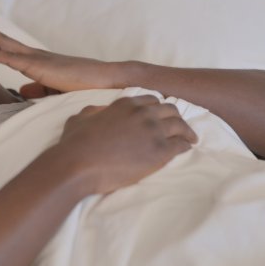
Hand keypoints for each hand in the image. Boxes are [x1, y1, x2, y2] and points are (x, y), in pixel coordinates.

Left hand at [0, 7, 127, 95]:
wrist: (108, 81)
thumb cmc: (86, 86)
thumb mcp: (55, 88)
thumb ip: (37, 88)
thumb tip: (23, 89)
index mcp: (35, 60)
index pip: (6, 45)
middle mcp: (33, 55)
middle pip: (0, 37)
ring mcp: (36, 59)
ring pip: (3, 42)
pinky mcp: (40, 68)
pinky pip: (12, 59)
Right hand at [53, 95, 196, 194]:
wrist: (78, 165)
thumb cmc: (75, 143)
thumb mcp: (81, 118)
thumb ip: (95, 111)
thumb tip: (101, 111)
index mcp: (126, 104)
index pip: (152, 100)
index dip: (158, 108)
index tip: (162, 116)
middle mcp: (143, 113)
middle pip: (170, 110)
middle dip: (176, 117)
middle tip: (179, 127)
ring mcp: (153, 131)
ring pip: (180, 125)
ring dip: (186, 131)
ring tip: (190, 138)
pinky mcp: (160, 151)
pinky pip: (181, 145)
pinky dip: (186, 145)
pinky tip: (187, 149)